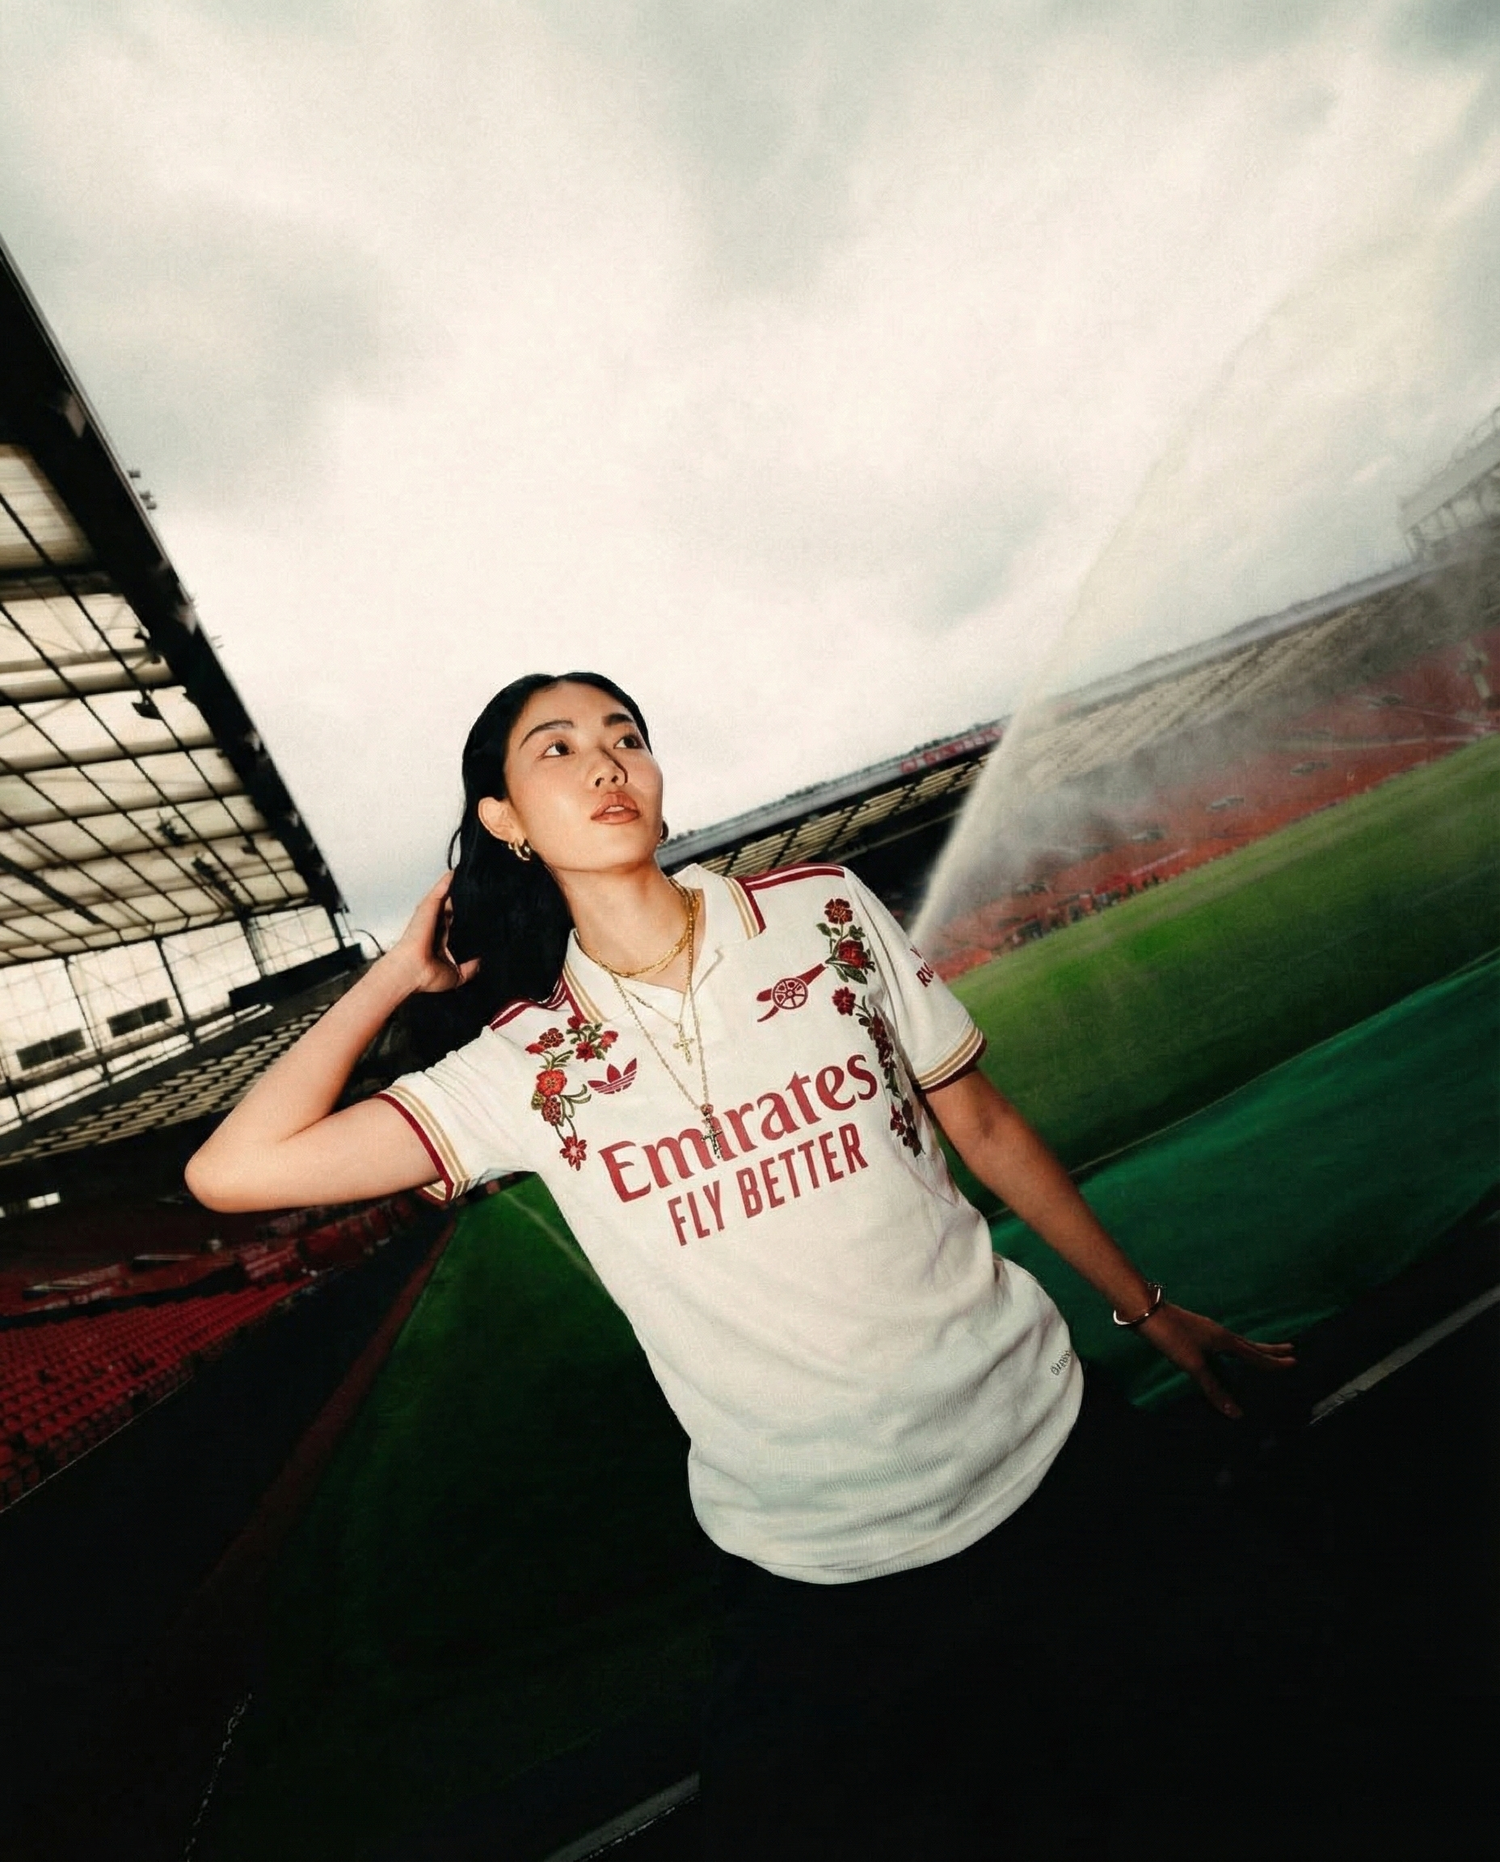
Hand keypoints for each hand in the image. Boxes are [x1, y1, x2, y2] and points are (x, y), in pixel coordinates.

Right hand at [386, 873, 479, 995]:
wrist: (411, 973)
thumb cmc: (426, 976)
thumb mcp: (456, 975)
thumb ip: (470, 968)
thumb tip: (482, 961)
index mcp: (442, 939)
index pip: (458, 922)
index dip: (470, 915)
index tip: (484, 908)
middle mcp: (436, 925)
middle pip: (454, 906)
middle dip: (466, 898)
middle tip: (484, 889)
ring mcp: (431, 915)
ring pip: (447, 896)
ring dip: (458, 886)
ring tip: (473, 874)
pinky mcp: (427, 908)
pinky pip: (440, 891)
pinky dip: (448, 881)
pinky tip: (459, 871)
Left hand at [1136, 1303, 1295, 1418]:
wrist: (1146, 1311)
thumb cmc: (1171, 1337)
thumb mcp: (1193, 1365)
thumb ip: (1213, 1388)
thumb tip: (1235, 1413)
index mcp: (1224, 1340)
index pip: (1255, 1355)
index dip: (1273, 1362)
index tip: (1294, 1361)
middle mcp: (1220, 1333)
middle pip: (1251, 1344)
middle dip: (1270, 1349)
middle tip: (1291, 1349)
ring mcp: (1207, 1330)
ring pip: (1237, 1342)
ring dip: (1253, 1348)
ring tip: (1263, 1352)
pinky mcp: (1196, 1330)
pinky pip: (1224, 1342)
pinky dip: (1235, 1348)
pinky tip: (1225, 1351)